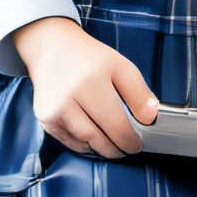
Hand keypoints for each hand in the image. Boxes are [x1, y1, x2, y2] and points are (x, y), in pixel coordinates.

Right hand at [13, 16, 156, 158]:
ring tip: (113, 144)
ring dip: (102, 148)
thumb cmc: (88, 58)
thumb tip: (151, 116)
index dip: (130, 139)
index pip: (116, 123)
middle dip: (118, 147)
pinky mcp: (45, 118)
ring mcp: (55, 110)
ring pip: (85, 142)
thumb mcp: (121, 66)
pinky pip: (70, 142)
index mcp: (92, 81)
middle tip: (127, 147)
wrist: (52, 48)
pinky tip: (94, 138)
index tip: (137, 144)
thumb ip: (139, 91)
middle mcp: (69, 97)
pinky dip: (84, 144)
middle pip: (99, 137)